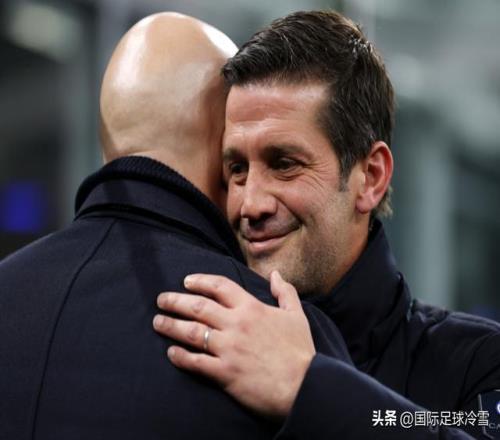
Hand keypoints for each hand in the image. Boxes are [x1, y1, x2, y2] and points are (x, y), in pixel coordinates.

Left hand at [152, 271, 314, 417]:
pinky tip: (170, 353)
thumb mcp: (296, 315)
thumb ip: (285, 292)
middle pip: (198, 306)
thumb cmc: (300, 351)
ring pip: (192, 332)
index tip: (186, 281)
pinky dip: (180, 356)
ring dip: (171, 325)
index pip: (220, 286)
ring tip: (157, 322)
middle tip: (161, 300)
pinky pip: (195, 362)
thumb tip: (275, 274)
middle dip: (175, 301)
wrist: (305, 387)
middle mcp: (236, 324)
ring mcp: (228, 348)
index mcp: (252, 308)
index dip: (200, 281)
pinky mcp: (224, 372)